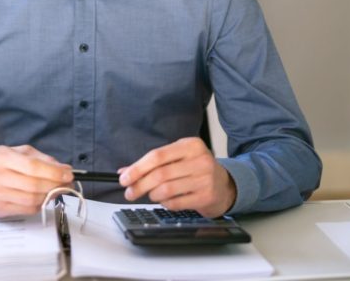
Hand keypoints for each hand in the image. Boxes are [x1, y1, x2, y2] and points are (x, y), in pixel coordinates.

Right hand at [0, 145, 73, 216]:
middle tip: (67, 183)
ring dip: (50, 196)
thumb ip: (41, 159)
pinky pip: (26, 209)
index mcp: (0, 156)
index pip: (32, 167)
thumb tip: (64, 169)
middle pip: (34, 185)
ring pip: (32, 200)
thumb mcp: (17, 152)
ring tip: (57, 189)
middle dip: (56, 185)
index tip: (68, 174)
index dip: (54, 172)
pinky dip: (40, 204)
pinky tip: (43, 197)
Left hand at [118, 137, 236, 217]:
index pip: (157, 156)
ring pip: (166, 190)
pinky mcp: (206, 196)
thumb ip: (152, 164)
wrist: (224, 185)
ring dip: (153, 195)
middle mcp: (200, 159)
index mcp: (190, 145)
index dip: (137, 168)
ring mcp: (205, 178)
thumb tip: (125, 172)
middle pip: (160, 174)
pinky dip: (165, 203)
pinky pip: (176, 203)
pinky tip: (167, 200)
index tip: (124, 178)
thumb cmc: (196, 170)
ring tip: (152, 195)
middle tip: (130, 192)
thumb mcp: (177, 159)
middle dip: (140, 185)